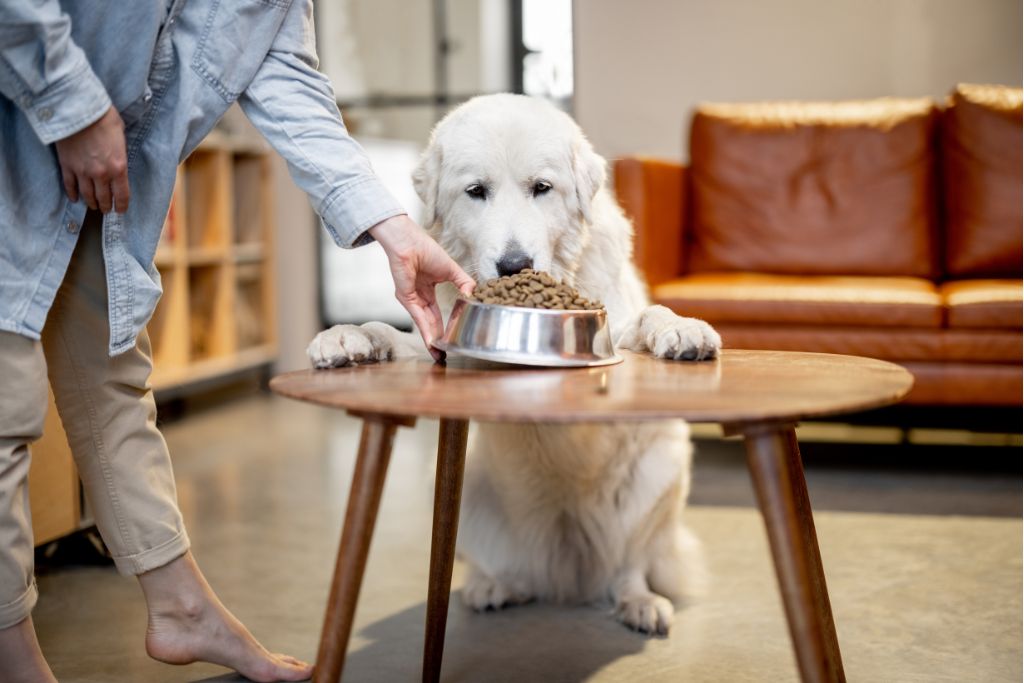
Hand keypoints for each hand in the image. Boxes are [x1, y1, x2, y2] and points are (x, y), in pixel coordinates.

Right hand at [54, 106, 129, 212]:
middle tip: (106, 210)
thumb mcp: (121, 136)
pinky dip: (72, 194)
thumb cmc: (103, 118)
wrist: (78, 109)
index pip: (122, 195)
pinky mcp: (66, 166)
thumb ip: (120, 152)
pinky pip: (69, 185)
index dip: (121, 206)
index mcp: (118, 168)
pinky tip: (74, 199)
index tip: (120, 211)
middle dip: (106, 206)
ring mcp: (82, 171)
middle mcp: (101, 174)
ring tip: (93, 206)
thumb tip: (118, 159)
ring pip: (87, 194)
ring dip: (91, 203)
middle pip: (104, 198)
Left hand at [369, 214, 474, 360]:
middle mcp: (418, 297)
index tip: (452, 339)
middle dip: (438, 339)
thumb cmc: (426, 250)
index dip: (445, 327)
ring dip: (432, 339)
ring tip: (439, 354)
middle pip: (430, 323)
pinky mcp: (406, 297)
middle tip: (444, 355)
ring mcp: (411, 299)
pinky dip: (426, 330)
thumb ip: (464, 283)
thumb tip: (474, 296)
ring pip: (424, 324)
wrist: (409, 241)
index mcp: (427, 290)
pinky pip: (419, 317)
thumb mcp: (451, 270)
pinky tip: (433, 342)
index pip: (436, 314)